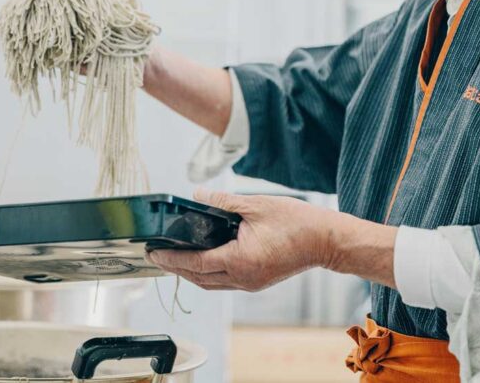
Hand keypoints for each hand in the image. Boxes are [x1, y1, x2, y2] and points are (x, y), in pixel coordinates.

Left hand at [147, 189, 339, 291]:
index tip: (153, 253)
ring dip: (190, 273)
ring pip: (211, 284)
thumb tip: (197, 196)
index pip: (195, 264)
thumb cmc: (296, 222)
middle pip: (199, 279)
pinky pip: (224, 282)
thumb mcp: (256, 205)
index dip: (171, 259)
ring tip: (173, 259)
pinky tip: (202, 260)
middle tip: (156, 256)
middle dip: (175, 268)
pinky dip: (208, 273)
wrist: (326, 240)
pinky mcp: (257, 281)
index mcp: (240, 260)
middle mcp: (243, 278)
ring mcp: (250, 283)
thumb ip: (222, 203)